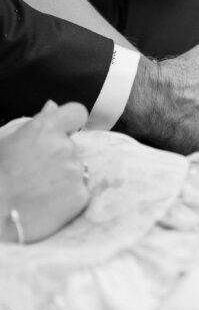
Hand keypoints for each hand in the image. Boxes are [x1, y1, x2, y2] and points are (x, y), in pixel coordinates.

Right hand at [0, 101, 89, 243]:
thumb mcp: (6, 141)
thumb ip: (35, 122)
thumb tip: (52, 105)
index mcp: (46, 128)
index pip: (77, 112)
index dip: (70, 122)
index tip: (62, 133)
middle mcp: (65, 146)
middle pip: (73, 146)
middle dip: (60, 156)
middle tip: (36, 173)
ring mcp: (75, 171)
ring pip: (77, 169)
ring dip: (64, 177)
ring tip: (39, 190)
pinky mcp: (80, 195)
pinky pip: (79, 191)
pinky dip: (67, 197)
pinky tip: (46, 204)